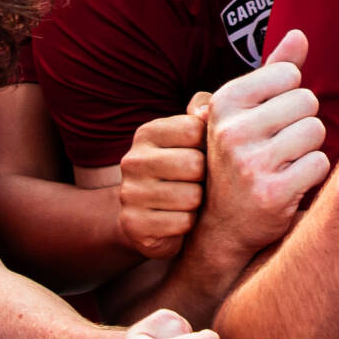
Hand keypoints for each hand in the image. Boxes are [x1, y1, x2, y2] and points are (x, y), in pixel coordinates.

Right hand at [119, 107, 206, 260]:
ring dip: (198, 204)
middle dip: (204, 178)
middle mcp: (132, 160)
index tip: (201, 156)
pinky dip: (187, 226)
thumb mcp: (192, 138)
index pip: (196, 130)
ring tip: (186, 203)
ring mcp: (129, 193)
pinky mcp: (133, 224)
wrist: (145, 218)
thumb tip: (205, 112)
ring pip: (191, 197)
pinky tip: (175, 222)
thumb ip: (203, 113)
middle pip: (195, 164)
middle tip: (195, 184)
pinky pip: (182, 223)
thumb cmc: (181, 172)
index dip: (209, 147)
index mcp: (147, 133)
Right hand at [203, 32, 330, 255]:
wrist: (223, 223)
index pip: (289, 74)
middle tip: (279, 146)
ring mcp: (250, 163)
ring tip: (284, 163)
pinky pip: (320, 164)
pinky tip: (290, 183)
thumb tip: (300, 34)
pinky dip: (312, 174)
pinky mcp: (272, 193)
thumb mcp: (246, 110)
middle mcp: (231, 130)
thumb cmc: (241, 155)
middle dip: (302, 122)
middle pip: (307, 102)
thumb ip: (274, 70)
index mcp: (223, 101)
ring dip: (309, 148)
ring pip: (316, 132)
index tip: (270, 119)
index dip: (290, 96)